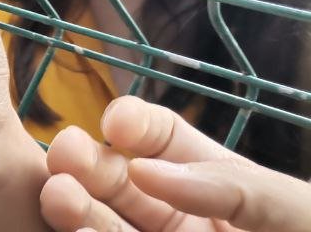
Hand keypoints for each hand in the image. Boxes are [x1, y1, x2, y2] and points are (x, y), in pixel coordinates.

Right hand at [41, 95, 310, 231]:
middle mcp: (172, 217)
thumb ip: (231, 185)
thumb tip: (146, 169)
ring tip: (58, 197)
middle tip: (64, 154)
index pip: (156, 138)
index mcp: (210, 182)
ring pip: (103, 228)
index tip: (117, 124)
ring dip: (76, 211)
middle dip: (86, 164)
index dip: (133, 125)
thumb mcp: (292, 210)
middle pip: (115, 182)